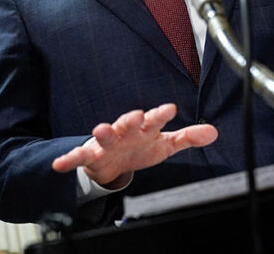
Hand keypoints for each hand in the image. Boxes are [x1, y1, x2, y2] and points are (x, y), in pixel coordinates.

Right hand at [51, 103, 217, 187]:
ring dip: (102, 133)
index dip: (161, 115)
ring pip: (104, 137)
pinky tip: (59, 164)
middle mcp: (124, 132)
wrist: (113, 163)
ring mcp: (106, 143)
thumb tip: (213, 132)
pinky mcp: (91, 156)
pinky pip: (78, 158)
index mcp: (143, 128)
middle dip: (130, 120)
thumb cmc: (140, 147)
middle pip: (127, 123)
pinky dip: (68, 160)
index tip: (170, 109)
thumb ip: (187, 137)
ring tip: (99, 130)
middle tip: (135, 115)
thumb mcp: (165, 144)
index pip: (154, 119)